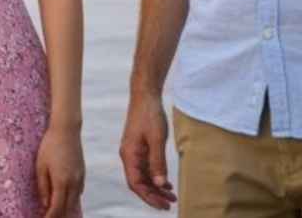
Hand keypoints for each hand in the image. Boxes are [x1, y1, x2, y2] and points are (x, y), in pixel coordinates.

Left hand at [35, 124, 84, 217]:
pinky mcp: (82, 174)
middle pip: (67, 208)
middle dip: (58, 216)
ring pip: (74, 202)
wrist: (66, 130)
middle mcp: (73, 183)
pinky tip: (65, 200)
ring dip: (66, 209)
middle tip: (48, 217)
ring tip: (56, 213)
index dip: (50, 217)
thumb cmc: (50, 146)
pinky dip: (71, 200)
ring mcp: (80, 178)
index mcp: (62, 182)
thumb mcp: (41, 166)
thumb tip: (45, 204)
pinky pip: (78, 193)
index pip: (57, 208)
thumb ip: (43, 187)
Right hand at [119, 92, 175, 209]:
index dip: (149, 197)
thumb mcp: (156, 139)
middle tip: (170, 205)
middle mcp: (129, 156)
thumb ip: (158, 162)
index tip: (163, 205)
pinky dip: (156, 177)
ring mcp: (134, 152)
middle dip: (154, 195)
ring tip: (172, 196)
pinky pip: (146, 168)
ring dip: (156, 188)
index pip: (136, 184)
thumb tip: (160, 183)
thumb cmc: (149, 115)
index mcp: (129, 155)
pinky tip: (167, 183)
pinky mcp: (140, 148)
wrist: (145, 95)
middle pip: (139, 183)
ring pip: (144, 177)